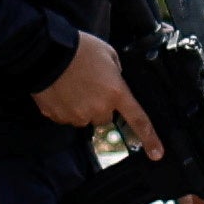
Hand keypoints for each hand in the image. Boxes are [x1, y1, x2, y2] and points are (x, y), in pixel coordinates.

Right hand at [32, 31, 159, 158]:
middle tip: (89, 86)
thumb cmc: (80, 49)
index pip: (138, 119)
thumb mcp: (108, 53)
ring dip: (81, 106)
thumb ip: (116, 71)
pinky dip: (64, 106)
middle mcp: (99, 108)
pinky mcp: (58, 117)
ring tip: (72, 85)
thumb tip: (114, 81)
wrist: (46, 53)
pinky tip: (60, 90)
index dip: (150, 138)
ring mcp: (77, 115)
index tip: (157, 154)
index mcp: (116, 93)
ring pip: (84, 118)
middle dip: (99, 106)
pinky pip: (65, 116)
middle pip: (105, 117)